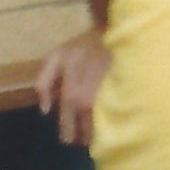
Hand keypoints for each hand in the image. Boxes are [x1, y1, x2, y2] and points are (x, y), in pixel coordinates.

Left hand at [36, 30, 111, 146]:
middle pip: (85, 133)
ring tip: (101, 133)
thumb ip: (43, 83)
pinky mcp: (125, 98)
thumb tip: (46, 110)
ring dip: (99, 133)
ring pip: (101, 129)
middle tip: (87, 137)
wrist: (118, 31)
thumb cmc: (86, 45)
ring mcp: (108, 103)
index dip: (69, 134)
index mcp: (71, 97)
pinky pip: (117, 118)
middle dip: (85, 137)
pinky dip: (114, 122)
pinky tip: (116, 120)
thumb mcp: (57, 57)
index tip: (73, 137)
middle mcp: (88, 104)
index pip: (68, 128)